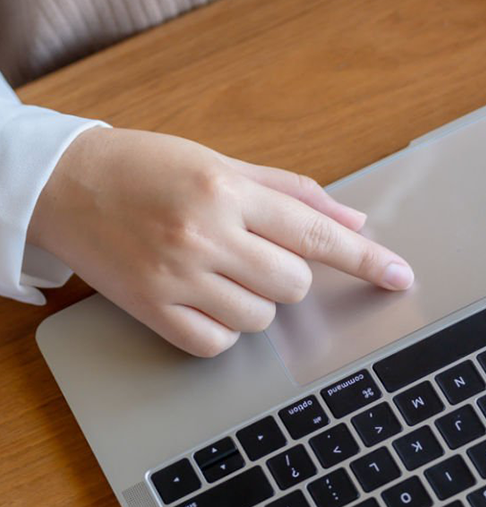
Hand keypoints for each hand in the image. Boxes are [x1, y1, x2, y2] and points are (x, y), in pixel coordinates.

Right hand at [27, 128, 413, 356]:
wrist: (64, 185)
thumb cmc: (149, 170)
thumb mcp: (222, 164)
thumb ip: (293, 194)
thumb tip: (355, 225)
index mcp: (226, 190)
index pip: (316, 234)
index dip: (365, 261)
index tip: (400, 277)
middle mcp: (205, 233)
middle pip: (295, 285)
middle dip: (286, 277)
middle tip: (249, 254)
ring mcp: (178, 277)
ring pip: (262, 318)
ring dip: (253, 302)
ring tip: (215, 272)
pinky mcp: (154, 311)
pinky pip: (221, 343)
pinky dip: (222, 329)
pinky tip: (199, 299)